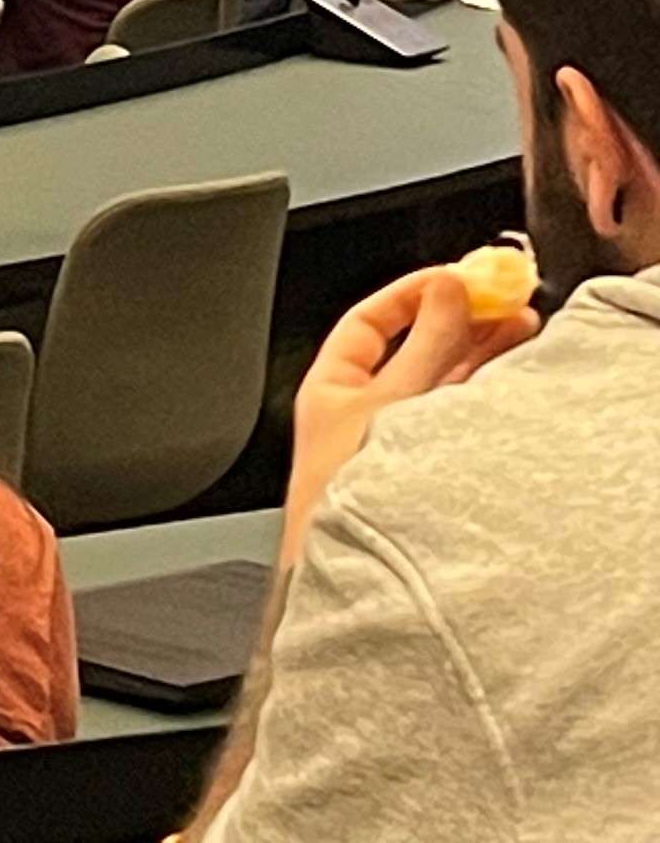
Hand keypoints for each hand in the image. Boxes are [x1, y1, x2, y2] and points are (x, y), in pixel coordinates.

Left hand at [283, 266, 537, 547]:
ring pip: (440, 384)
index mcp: (331, 388)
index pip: (370, 321)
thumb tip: (449, 290)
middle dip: (460, 321)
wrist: (357, 577)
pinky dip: (482, 395)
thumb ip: (428, 344)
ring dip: (479, 352)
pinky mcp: (425, 469)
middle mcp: (360, 412)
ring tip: (522, 327)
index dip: (412, 292)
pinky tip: (510, 379)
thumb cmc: (344, 498)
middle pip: (414, 350)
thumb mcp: (393, 401)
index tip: (456, 277)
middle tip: (505, 299)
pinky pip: (455, 419)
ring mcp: (394, 442)